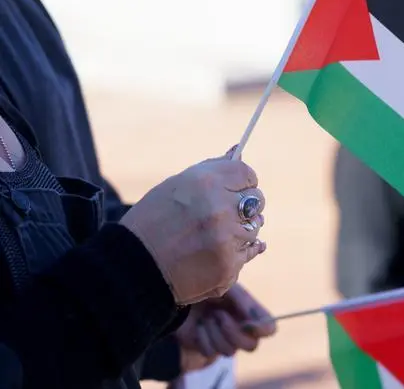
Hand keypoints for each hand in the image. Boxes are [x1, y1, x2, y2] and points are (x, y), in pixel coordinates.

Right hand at [121, 149, 266, 304]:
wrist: (131, 268)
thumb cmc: (152, 221)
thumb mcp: (176, 185)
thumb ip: (212, 169)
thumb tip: (238, 151)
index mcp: (206, 182)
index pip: (246, 174)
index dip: (243, 181)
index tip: (236, 188)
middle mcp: (220, 208)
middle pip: (256, 200)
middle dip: (244, 206)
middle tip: (221, 215)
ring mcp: (227, 239)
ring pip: (254, 228)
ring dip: (239, 231)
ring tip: (211, 237)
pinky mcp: (229, 266)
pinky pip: (248, 253)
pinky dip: (234, 254)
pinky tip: (214, 254)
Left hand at [175, 284, 276, 372]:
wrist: (179, 295)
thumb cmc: (206, 287)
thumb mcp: (227, 287)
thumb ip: (244, 301)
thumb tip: (255, 319)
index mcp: (249, 314)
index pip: (269, 328)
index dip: (262, 329)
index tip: (248, 322)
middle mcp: (241, 330)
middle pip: (251, 346)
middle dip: (233, 332)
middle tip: (218, 314)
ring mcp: (225, 341)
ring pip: (230, 351)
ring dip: (215, 332)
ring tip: (206, 317)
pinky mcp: (209, 349)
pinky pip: (211, 352)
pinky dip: (203, 337)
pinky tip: (198, 327)